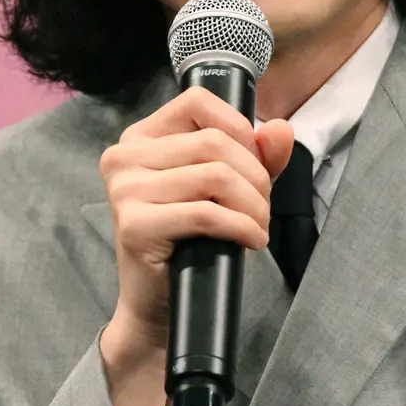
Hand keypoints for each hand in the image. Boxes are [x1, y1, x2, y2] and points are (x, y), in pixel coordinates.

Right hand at [98, 86, 292, 405]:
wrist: (158, 304)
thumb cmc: (191, 239)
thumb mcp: (227, 186)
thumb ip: (256, 154)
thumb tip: (280, 129)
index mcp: (141, 136)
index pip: (197, 101)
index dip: (238, 127)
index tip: (256, 163)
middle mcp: (125, 155)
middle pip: (213, 142)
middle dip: (254, 175)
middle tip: (263, 207)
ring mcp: (125, 190)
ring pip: (214, 175)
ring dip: (252, 204)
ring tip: (258, 225)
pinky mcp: (134, 225)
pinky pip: (206, 214)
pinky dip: (241, 226)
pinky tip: (252, 240)